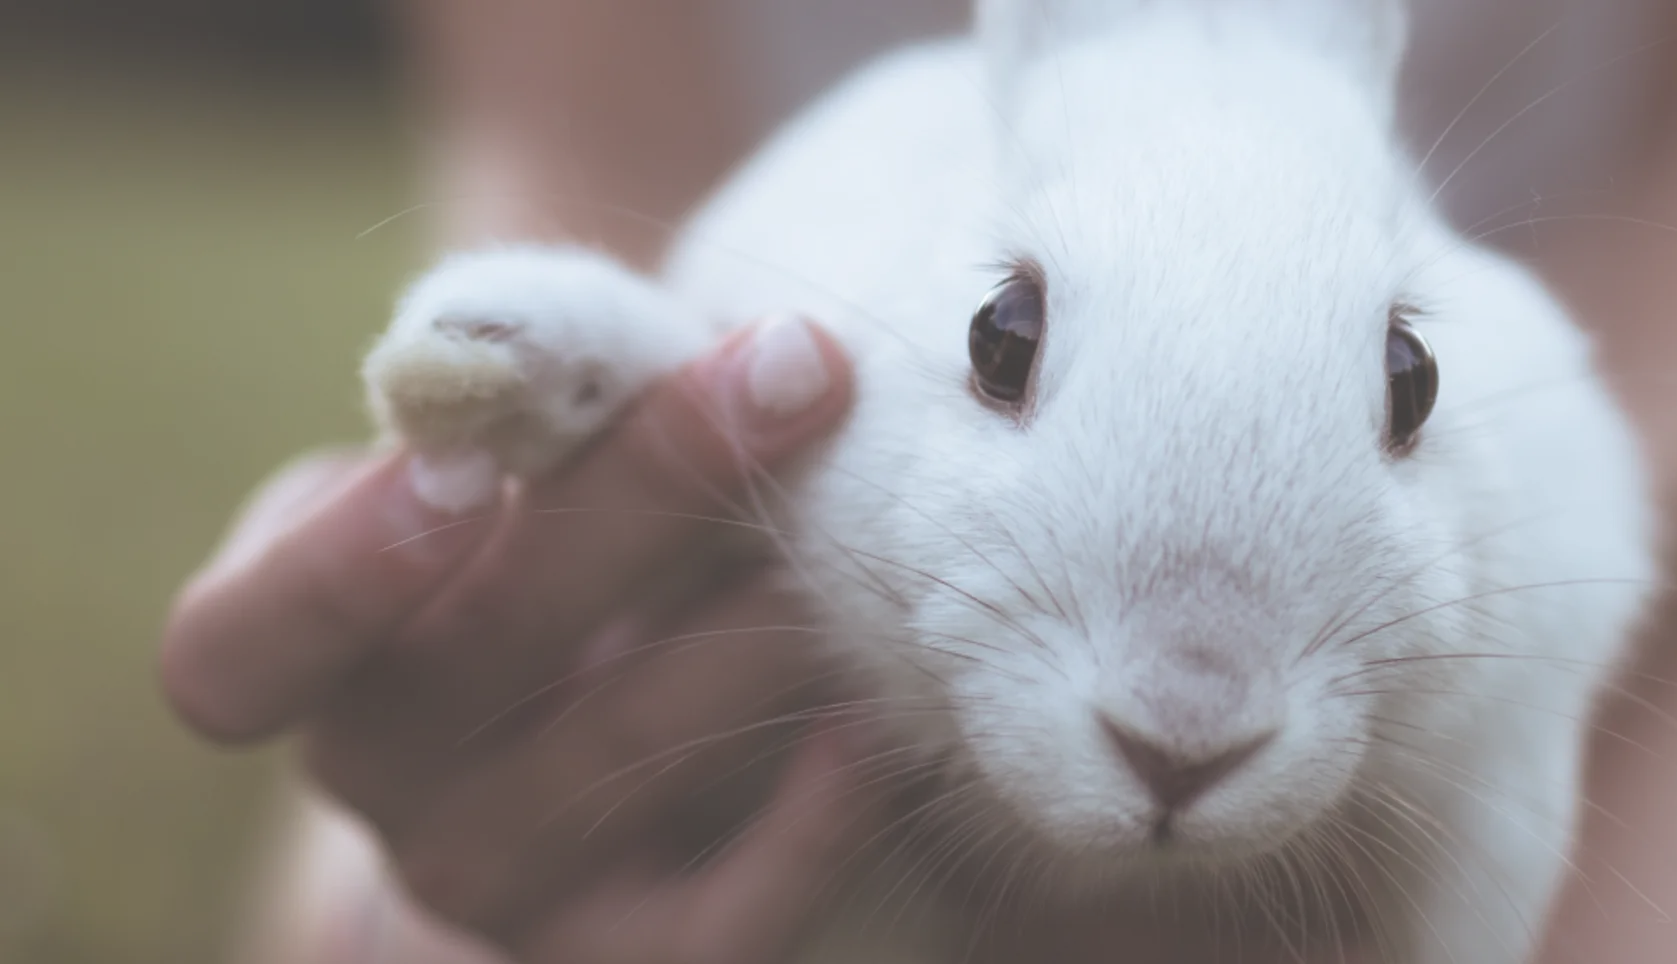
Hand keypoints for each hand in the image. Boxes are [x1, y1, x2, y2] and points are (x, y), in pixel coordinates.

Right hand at [161, 320, 886, 961]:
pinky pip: (717, 927)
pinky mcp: (622, 956)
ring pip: (625, 754)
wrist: (639, 664)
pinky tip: (870, 723)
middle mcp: (380, 777)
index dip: (337, 568)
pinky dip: (812, 821)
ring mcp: (494, 880)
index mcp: (302, 644)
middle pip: (483, 651)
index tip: (469, 461)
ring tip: (863, 529)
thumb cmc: (575, 515)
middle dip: (653, 490)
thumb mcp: (528, 446)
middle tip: (794, 371)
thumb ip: (547, 392)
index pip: (234, 655)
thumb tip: (660, 339)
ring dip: (760, 626)